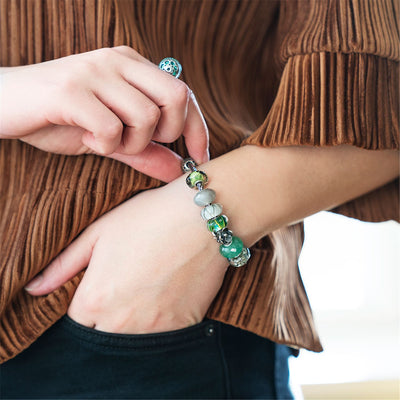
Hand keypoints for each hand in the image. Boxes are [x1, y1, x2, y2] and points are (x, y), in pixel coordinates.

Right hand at [0, 46, 208, 181]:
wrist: (4, 105)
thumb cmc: (60, 120)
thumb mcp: (110, 138)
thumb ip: (145, 152)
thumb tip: (179, 172)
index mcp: (131, 65)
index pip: (183, 92)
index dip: (197, 128)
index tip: (199, 157)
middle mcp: (117, 61)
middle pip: (176, 97)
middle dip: (167, 132)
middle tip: (137, 142)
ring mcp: (94, 72)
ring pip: (146, 116)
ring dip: (131, 143)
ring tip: (104, 141)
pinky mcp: (70, 90)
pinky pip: (111, 127)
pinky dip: (104, 144)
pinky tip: (84, 137)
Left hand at [25, 177, 227, 332]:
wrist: (202, 218)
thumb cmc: (149, 218)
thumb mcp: (99, 232)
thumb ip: (63, 264)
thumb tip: (34, 289)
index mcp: (95, 300)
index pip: (77, 321)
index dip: (89, 302)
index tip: (104, 284)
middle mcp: (121, 322)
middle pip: (103, 335)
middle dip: (108, 316)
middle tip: (127, 283)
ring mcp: (154, 328)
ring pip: (132, 338)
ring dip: (134, 320)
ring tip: (148, 286)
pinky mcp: (183, 325)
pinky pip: (163, 335)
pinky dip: (162, 320)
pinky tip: (168, 291)